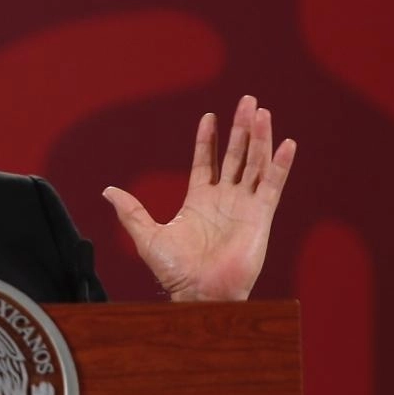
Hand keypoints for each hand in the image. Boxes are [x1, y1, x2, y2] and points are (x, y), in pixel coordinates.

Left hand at [103, 95, 296, 301]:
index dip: (208, 139)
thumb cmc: (174, 271)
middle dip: (240, 128)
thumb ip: (131, 211)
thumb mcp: (146, 236)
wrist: (199, 293)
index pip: (206, 161)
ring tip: (261, 112)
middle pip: (235, 155)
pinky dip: (279, 164)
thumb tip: (108, 190)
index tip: (209, 116)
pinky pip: (272, 185)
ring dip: (259, 138)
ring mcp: (244, 206)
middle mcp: (224, 199)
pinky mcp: (260, 217)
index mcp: (199, 200)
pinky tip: (285, 143)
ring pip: (254, 163)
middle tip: (247, 101)